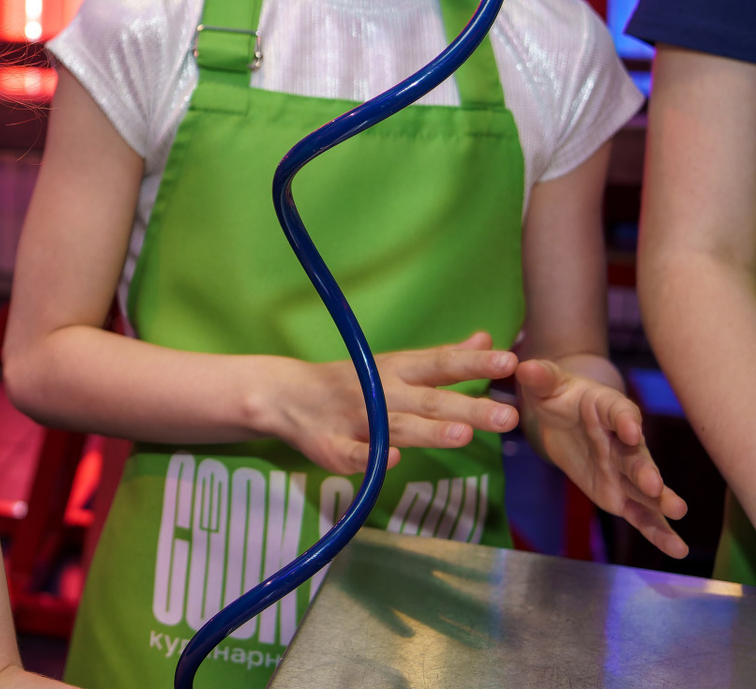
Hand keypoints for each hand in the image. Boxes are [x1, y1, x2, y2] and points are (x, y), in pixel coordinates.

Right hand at [255, 332, 518, 474]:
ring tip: (462, 435)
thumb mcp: (399, 364)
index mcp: (398, 371)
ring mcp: (357, 420)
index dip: (475, 364)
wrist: (287, 395)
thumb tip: (487, 338)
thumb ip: (445, 358)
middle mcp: (382, 393)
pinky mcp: (334, 448)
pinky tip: (390, 459)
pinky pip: (353, 454)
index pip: (442, 364)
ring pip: (397, 427)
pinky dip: (370, 456)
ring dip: (429, 431)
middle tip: (508, 416)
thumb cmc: (354, 382)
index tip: (510, 361)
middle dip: (468, 408)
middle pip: (430, 401)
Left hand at [516, 357, 688, 556]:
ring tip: (677, 513)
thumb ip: (539, 377)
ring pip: (644, 489)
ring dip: (660, 501)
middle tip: (654, 485)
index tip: (629, 429)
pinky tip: (676, 549)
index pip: (620, 412)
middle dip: (645, 470)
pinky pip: (639, 514)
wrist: (558, 415)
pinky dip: (657, 531)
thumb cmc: (557, 393)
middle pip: (636, 456)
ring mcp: (623, 471)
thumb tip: (527, 367)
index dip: (625, 420)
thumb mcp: (545, 383)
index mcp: (608, 408)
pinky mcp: (618, 495)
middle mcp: (623, 441)